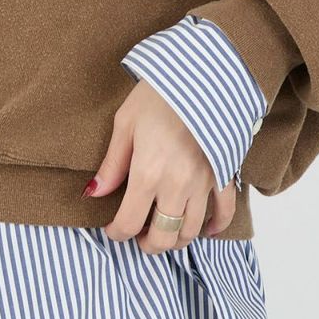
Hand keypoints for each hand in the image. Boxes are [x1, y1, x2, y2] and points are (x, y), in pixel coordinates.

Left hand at [84, 78, 237, 252]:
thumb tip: (94, 193)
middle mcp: (176, 186)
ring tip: (164, 231)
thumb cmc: (160, 93)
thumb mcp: (125, 122)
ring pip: (191, 231)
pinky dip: (216, 227)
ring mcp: (203, 183)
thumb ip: (112, 163)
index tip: (112, 229)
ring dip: (175, 239)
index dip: (116, 233)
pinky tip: (207, 230)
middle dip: (148, 243)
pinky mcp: (223, 174)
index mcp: (147, 174)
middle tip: (138, 235)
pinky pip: (225, 212)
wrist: (202, 75)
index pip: (129, 223)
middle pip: (163, 237)